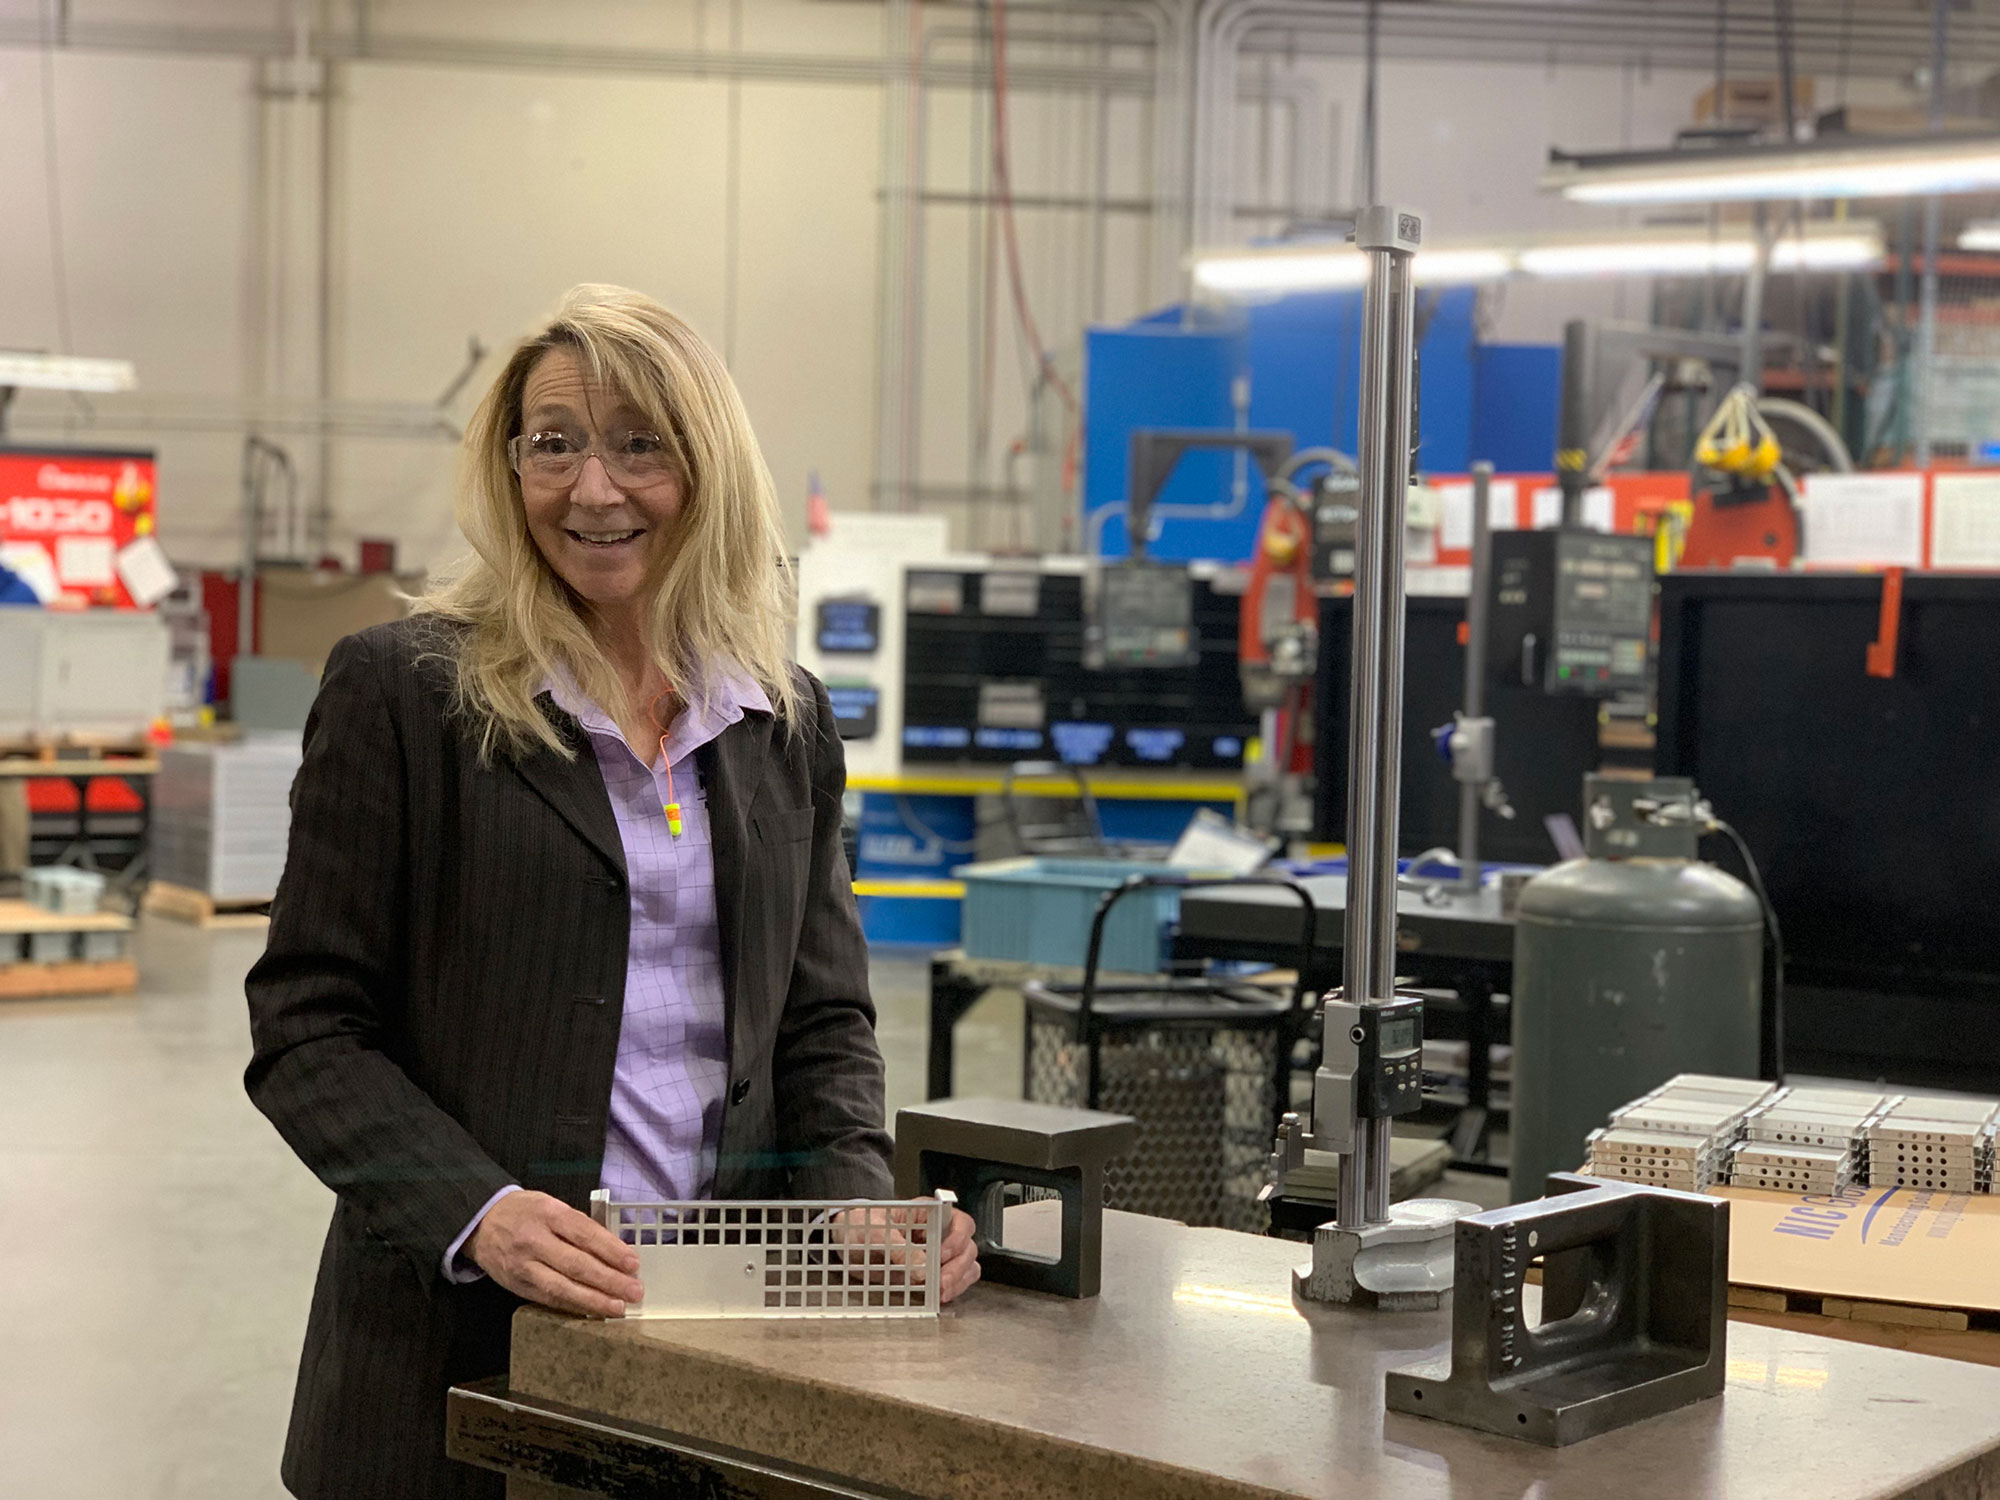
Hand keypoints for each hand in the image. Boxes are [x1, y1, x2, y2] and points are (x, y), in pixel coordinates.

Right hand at [468, 1190, 643, 1317]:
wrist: (481, 1223)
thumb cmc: (525, 1212)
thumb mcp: (552, 1205)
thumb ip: (579, 1225)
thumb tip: (614, 1250)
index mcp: (548, 1213)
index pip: (585, 1234)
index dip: (611, 1250)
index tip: (633, 1264)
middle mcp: (534, 1240)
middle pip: (576, 1264)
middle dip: (609, 1280)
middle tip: (634, 1291)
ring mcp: (524, 1266)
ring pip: (562, 1288)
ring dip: (594, 1300)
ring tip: (618, 1308)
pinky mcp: (517, 1286)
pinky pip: (549, 1299)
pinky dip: (573, 1307)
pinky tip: (592, 1310)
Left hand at [829, 1203, 980, 1304]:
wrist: (846, 1239)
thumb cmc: (862, 1225)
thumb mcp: (875, 1232)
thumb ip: (898, 1249)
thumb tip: (922, 1269)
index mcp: (929, 1214)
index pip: (959, 1222)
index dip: (957, 1238)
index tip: (941, 1255)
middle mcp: (939, 1232)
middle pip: (967, 1248)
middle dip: (957, 1267)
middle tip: (940, 1283)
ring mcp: (938, 1254)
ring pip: (966, 1266)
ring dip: (958, 1281)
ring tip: (941, 1293)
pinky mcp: (932, 1273)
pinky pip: (955, 1282)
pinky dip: (953, 1290)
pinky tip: (940, 1297)